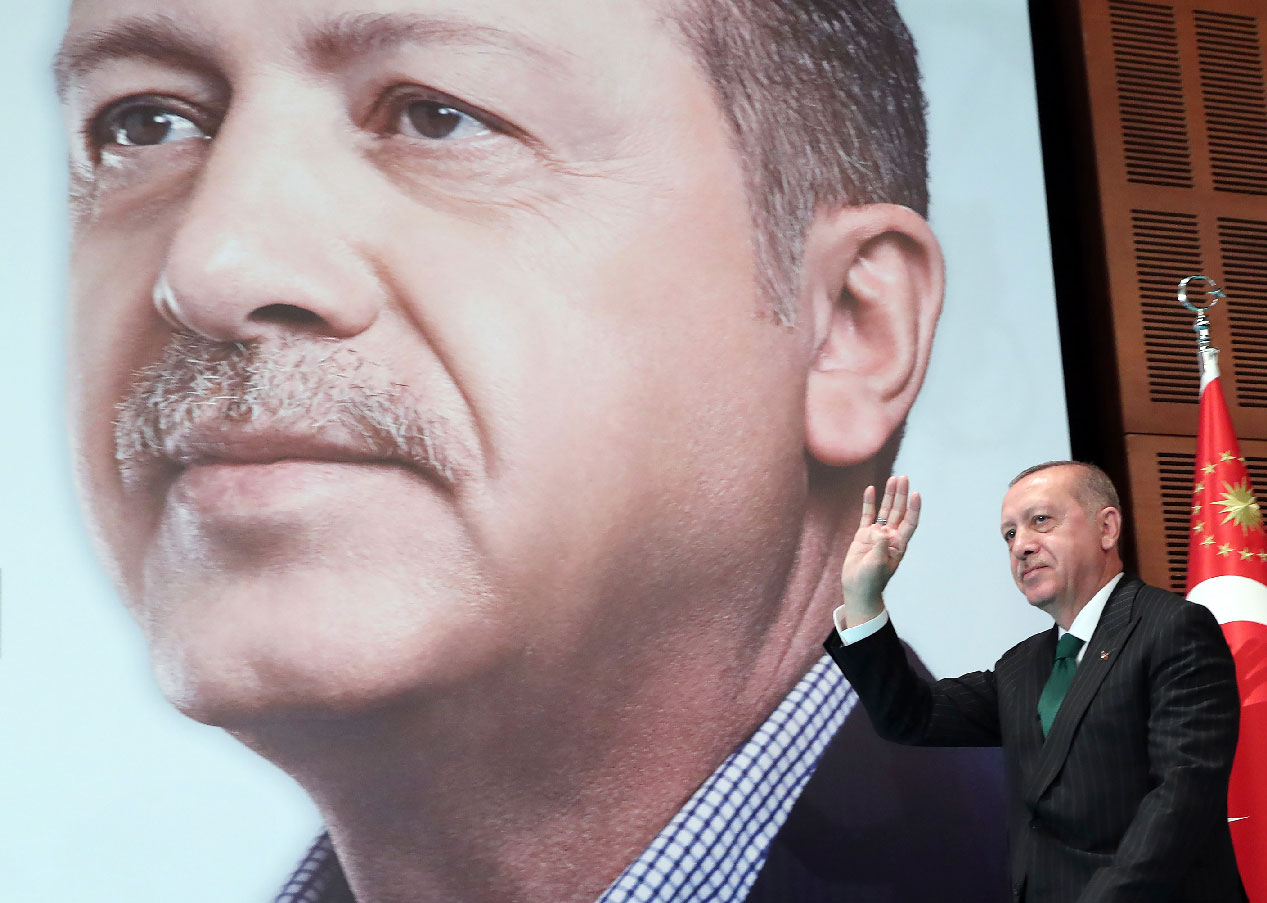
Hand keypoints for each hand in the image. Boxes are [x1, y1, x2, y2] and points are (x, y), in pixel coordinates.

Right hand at [839, 475, 920, 625]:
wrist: (858, 589)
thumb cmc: (870, 581)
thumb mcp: (877, 565)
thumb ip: (880, 546)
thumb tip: (879, 529)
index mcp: (898, 545)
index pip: (909, 522)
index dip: (913, 508)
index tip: (915, 494)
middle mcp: (890, 537)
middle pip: (898, 511)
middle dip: (901, 494)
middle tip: (903, 477)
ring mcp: (877, 535)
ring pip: (885, 511)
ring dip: (889, 495)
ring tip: (892, 479)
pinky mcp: (863, 535)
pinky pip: (867, 515)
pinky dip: (869, 503)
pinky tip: (871, 490)